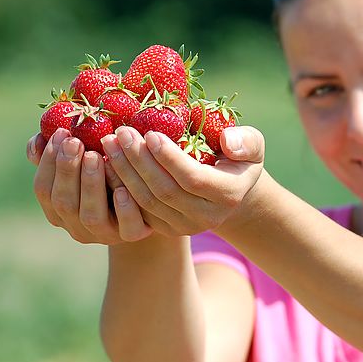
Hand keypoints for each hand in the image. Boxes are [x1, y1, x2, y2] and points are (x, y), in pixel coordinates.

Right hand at [27, 129, 153, 243]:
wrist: (148, 198)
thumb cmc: (107, 173)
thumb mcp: (83, 161)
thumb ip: (59, 151)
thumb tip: (38, 142)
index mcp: (58, 209)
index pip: (44, 189)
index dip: (49, 162)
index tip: (61, 134)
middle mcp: (77, 226)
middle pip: (64, 203)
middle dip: (68, 170)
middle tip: (76, 142)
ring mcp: (104, 233)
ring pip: (91, 216)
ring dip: (91, 185)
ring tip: (95, 157)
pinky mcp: (132, 234)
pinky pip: (127, 227)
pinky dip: (123, 209)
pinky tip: (123, 190)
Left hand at [98, 125, 265, 236]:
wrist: (230, 188)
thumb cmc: (238, 157)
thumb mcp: (252, 144)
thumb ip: (245, 141)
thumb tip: (228, 142)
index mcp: (228, 195)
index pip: (193, 179)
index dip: (169, 158)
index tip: (150, 133)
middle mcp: (207, 217)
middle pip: (165, 190)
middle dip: (139, 161)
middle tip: (122, 133)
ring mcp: (184, 227)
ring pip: (146, 201)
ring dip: (124, 171)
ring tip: (111, 142)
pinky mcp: (166, 228)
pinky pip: (137, 208)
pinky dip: (120, 185)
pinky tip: (110, 161)